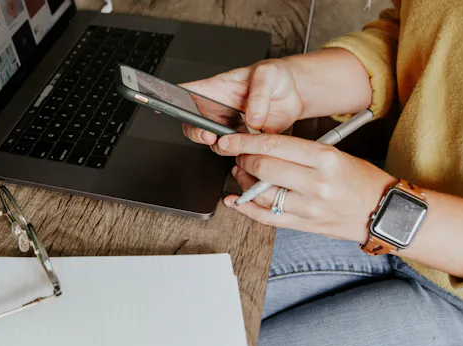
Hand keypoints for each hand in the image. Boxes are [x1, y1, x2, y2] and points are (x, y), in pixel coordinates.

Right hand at [181, 59, 304, 144]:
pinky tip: (251, 148)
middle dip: (196, 132)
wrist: (297, 92)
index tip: (164, 105)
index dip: (172, 100)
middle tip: (207, 134)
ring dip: (222, 146)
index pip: (188, 93)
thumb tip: (252, 119)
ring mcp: (232, 127)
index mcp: (217, 88)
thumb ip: (258, 96)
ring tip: (233, 141)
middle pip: (195, 124)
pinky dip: (245, 154)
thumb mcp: (267, 75)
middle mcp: (220, 110)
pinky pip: (241, 152)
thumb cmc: (276, 76)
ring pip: (216, 142)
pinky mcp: (248, 140)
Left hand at [214, 133, 396, 242]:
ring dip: (243, 182)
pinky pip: (266, 218)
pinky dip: (245, 209)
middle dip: (243, 159)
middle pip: (263, 168)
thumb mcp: (336, 154)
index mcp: (325, 159)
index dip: (245, 142)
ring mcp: (309, 208)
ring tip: (241, 173)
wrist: (385, 212)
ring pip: (260, 194)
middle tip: (238, 155)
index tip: (230, 140)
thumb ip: (300, 151)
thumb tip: (263, 146)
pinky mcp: (304, 225)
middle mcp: (316, 184)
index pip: (274, 145)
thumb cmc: (362, 180)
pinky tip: (234, 200)